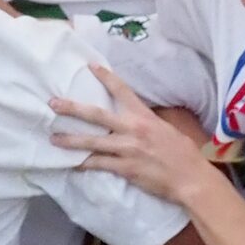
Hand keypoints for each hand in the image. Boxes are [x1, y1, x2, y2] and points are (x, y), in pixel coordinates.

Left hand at [49, 64, 223, 206]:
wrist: (191, 178)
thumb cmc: (183, 153)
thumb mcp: (167, 128)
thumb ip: (147, 121)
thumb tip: (135, 116)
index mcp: (144, 116)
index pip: (122, 90)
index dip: (105, 76)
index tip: (90, 66)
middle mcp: (133, 129)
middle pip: (96, 115)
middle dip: (72, 108)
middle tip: (53, 103)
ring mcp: (127, 149)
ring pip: (92, 142)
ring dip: (70, 140)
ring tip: (53, 139)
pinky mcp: (125, 168)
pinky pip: (98, 165)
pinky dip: (83, 165)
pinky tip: (72, 164)